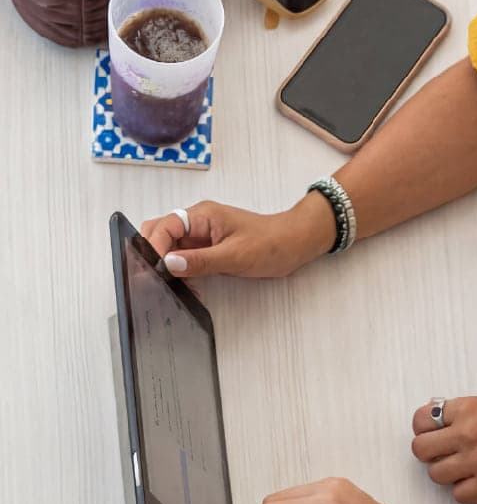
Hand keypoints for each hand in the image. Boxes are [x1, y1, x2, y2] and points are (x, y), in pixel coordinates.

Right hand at [139, 194, 333, 278]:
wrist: (294, 244)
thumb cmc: (271, 244)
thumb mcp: (236, 256)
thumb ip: (201, 261)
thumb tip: (169, 263)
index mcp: (202, 215)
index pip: (163, 226)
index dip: (154, 248)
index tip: (154, 270)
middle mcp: (197, 223)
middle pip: (160, 234)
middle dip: (153, 255)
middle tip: (154, 280)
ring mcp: (201, 237)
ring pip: (170, 248)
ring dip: (167, 267)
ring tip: (170, 287)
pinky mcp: (208, 250)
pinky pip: (185, 259)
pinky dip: (182, 272)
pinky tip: (187, 287)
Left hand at [411, 394, 476, 502]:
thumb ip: (468, 411)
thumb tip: (444, 419)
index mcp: (468, 408)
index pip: (422, 420)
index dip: (424, 428)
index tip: (432, 433)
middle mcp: (466, 434)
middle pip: (421, 449)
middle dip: (429, 452)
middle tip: (443, 453)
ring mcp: (476, 462)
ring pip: (436, 474)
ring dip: (446, 473)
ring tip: (463, 468)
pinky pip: (458, 494)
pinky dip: (465, 490)